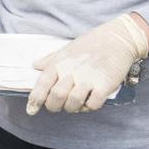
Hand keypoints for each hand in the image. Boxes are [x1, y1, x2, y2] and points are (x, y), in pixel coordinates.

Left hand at [27, 14, 148, 114]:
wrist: (117, 39)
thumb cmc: (90, 43)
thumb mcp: (66, 49)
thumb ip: (50, 59)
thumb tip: (35, 65)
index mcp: (59, 63)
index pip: (42, 84)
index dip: (35, 99)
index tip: (32, 110)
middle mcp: (71, 71)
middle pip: (55, 97)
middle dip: (53, 106)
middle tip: (57, 106)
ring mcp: (88, 79)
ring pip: (72, 103)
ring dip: (72, 108)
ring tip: (75, 103)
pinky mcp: (104, 86)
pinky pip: (92, 105)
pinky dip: (89, 107)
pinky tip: (89, 101)